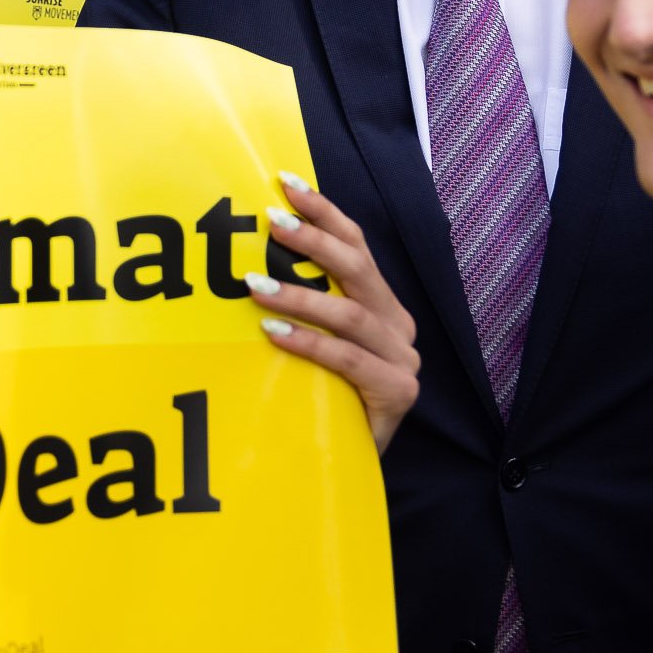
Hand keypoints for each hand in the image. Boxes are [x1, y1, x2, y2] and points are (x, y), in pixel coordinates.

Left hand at [254, 175, 421, 452]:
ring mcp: (403, 360)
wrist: (350, 469)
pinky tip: (275, 334)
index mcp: (384, 308)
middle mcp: (399, 327)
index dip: (324, 213)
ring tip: (255, 286)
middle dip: (313, 240)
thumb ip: (305, 310)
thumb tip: (249, 262)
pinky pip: (348, 359)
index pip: (357, 248)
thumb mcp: (315, 347)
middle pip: (358, 271)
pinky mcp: (398, 393)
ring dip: (300, 296)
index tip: (286, 184)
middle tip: (269, 222)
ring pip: (350, 314)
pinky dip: (310, 343)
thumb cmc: (325, 401)